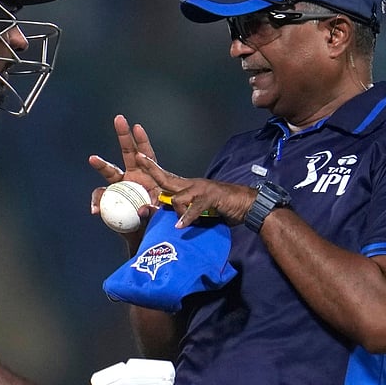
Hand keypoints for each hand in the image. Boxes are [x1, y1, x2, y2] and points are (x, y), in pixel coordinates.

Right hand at [88, 115, 161, 221]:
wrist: (143, 234)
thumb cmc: (154, 221)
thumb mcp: (158, 216)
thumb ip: (152, 212)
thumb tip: (142, 210)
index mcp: (149, 175)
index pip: (146, 154)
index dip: (142, 141)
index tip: (137, 127)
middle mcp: (133, 175)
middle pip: (128, 151)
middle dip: (123, 135)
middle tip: (119, 118)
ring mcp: (120, 185)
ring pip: (109, 171)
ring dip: (101, 164)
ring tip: (93, 158)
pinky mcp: (110, 198)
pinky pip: (101, 196)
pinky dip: (97, 202)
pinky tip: (95, 210)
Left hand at [137, 152, 257, 227]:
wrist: (246, 204)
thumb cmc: (223, 208)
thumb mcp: (199, 211)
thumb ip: (184, 213)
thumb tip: (171, 222)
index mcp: (189, 186)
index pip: (167, 177)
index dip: (153, 168)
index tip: (140, 158)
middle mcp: (192, 184)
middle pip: (167, 178)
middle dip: (152, 169)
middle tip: (139, 158)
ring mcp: (201, 189)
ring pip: (178, 196)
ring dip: (176, 212)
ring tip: (179, 223)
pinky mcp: (210, 197)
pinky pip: (194, 207)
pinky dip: (186, 217)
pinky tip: (180, 226)